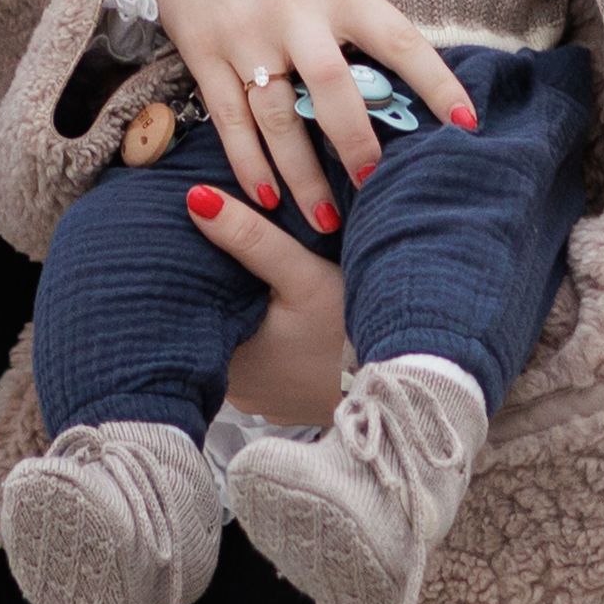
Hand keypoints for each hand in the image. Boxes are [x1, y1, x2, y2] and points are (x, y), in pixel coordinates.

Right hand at [139, 0, 475, 215]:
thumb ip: (357, 9)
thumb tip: (393, 67)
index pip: (401, 42)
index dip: (438, 85)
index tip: (468, 127)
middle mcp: (294, 15)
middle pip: (334, 90)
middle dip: (357, 145)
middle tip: (378, 190)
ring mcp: (246, 37)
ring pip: (278, 118)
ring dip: (302, 175)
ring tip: (326, 222)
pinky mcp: (204, 53)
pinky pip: (229, 119)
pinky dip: (247, 163)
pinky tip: (265, 198)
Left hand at [186, 183, 351, 429]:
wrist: (411, 380)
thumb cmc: (353, 333)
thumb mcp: (303, 276)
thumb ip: (251, 238)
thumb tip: (196, 198)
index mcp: (228, 362)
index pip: (193, 312)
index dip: (194, 278)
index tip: (197, 247)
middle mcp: (239, 391)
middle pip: (218, 329)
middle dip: (223, 296)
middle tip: (230, 256)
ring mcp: (265, 402)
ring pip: (243, 348)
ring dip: (249, 320)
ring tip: (256, 281)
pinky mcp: (290, 404)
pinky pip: (269, 367)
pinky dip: (272, 343)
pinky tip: (283, 316)